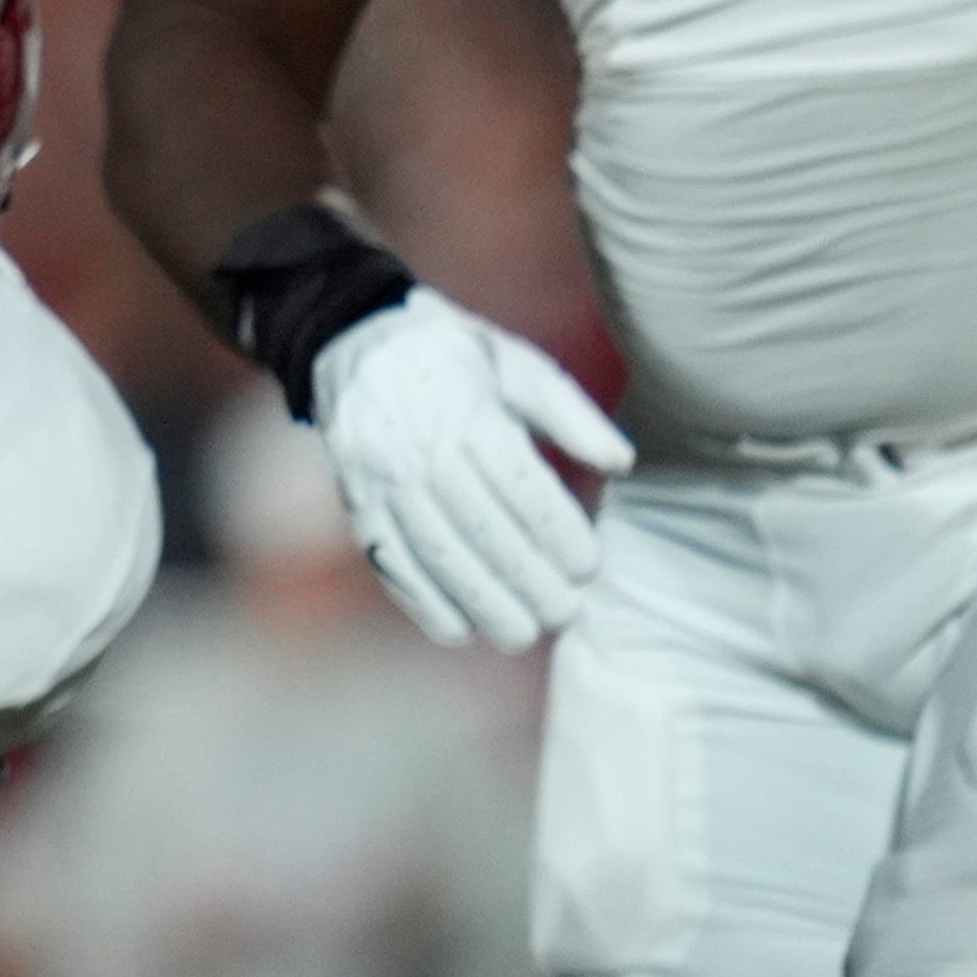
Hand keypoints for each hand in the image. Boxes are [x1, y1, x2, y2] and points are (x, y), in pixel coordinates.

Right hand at [310, 290, 631, 650]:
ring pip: (433, 553)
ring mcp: (378, 479)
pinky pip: (387, 560)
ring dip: (479, 602)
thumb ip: (572, 414)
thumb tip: (622, 463)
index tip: (589, 567)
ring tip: (520, 634)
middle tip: (566, 613)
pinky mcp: (355, 502)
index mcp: (465, 410)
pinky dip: (421, 601)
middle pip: (477, 528)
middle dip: (526, 580)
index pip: (518, 485)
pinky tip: (459, 628)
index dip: (557, 533)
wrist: (355, 342)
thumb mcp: (520, 365)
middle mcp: (415, 448)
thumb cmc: (455, 358)